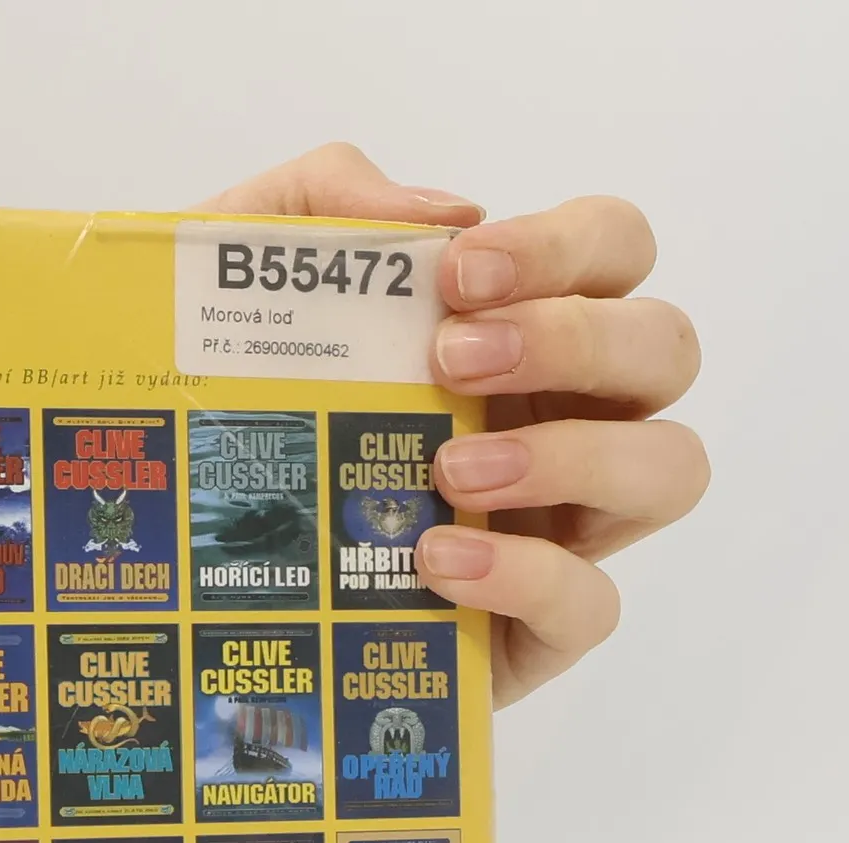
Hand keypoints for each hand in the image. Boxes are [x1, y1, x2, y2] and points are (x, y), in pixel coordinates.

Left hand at [200, 145, 707, 705]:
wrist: (179, 566)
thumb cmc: (238, 418)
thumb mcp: (238, 290)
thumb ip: (318, 207)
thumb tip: (439, 215)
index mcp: (522, 332)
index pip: (614, 252)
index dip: (565, 247)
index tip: (457, 273)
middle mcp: (566, 418)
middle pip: (666, 349)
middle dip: (574, 339)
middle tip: (452, 360)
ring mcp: (562, 527)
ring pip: (670, 470)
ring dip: (575, 454)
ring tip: (449, 471)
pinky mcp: (534, 630)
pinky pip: (591, 603)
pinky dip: (526, 575)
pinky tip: (435, 562)